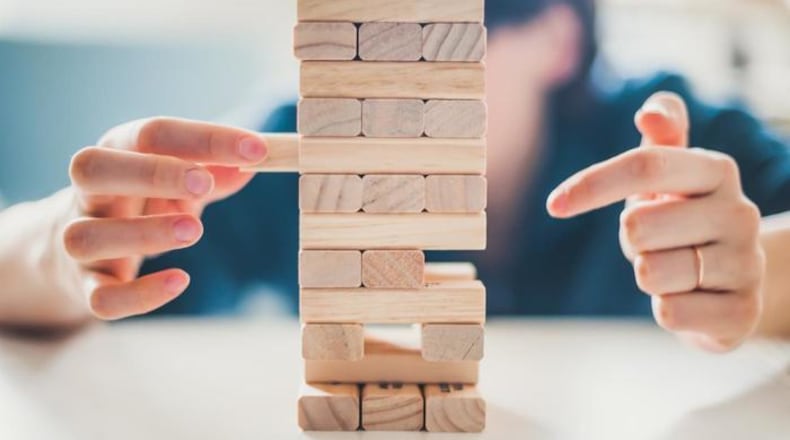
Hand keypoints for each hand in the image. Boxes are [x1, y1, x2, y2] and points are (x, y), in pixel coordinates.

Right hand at [61, 117, 266, 319]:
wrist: (86, 249)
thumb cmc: (146, 202)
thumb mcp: (180, 180)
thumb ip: (215, 170)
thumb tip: (256, 161)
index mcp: (118, 154)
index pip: (150, 134)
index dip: (204, 139)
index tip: (257, 150)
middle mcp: (90, 194)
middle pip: (90, 168)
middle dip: (150, 173)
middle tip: (204, 183)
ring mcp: (81, 240)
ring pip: (87, 236)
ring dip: (143, 233)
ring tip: (194, 230)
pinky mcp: (87, 287)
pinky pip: (101, 297)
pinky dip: (140, 294)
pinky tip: (179, 281)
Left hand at [546, 92, 764, 351]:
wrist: (732, 283)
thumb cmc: (682, 218)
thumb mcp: (670, 176)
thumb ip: (663, 135)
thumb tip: (649, 112)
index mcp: (716, 171)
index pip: (646, 165)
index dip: (592, 184)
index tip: (554, 205)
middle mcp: (739, 213)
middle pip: (637, 226)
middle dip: (631, 241)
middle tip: (656, 242)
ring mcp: (746, 264)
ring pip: (650, 273)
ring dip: (647, 275)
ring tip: (674, 270)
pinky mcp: (743, 312)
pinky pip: (671, 313)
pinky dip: (665, 309)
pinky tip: (687, 299)